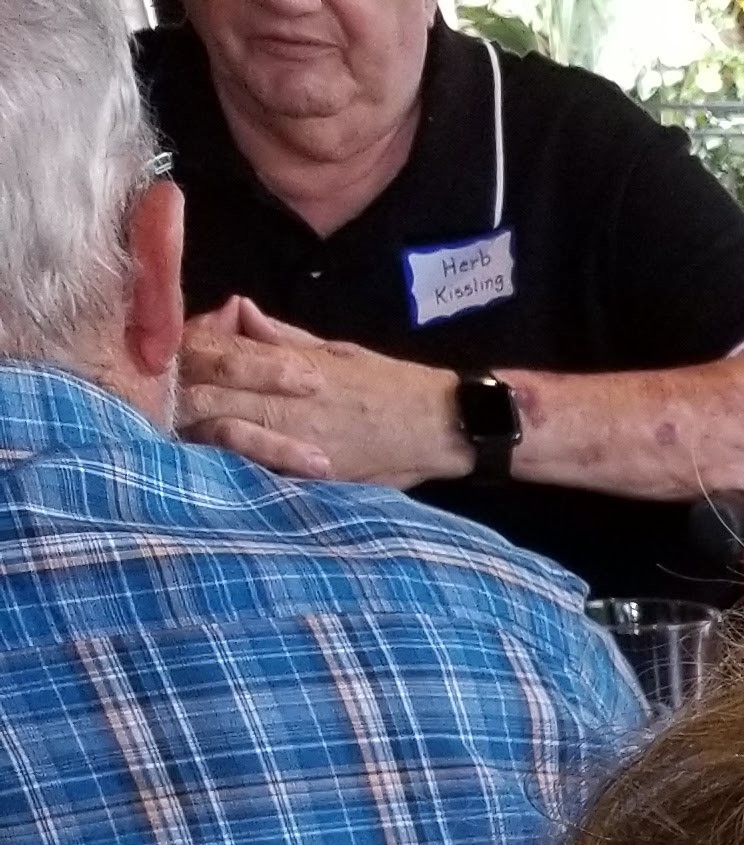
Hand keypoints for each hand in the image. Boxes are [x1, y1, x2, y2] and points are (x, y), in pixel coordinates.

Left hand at [177, 299, 466, 486]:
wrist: (440, 426)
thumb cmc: (391, 386)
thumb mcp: (333, 349)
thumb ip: (281, 337)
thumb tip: (240, 312)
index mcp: (288, 367)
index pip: (215, 353)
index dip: (180, 352)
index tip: (159, 354)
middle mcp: (285, 403)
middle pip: (203, 393)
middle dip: (171, 394)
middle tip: (145, 395)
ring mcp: (294, 442)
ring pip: (219, 431)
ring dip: (187, 428)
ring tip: (162, 427)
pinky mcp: (308, 475)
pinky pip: (252, 468)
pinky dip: (221, 460)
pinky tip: (199, 458)